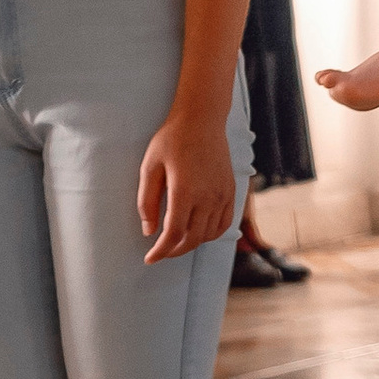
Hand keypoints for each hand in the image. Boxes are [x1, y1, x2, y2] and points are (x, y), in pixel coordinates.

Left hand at [139, 104, 238, 264]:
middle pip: (193, 239)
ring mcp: (222, 195)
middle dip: (174, 251)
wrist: (202, 120)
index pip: (174, 234)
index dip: (160, 251)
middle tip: (160, 252)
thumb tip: (149, 231)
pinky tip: (198, 232)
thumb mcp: (150, 167)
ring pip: (209, 234)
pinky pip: (224, 223)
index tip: (149, 258)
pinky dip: (211, 234)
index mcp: (185, 191)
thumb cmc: (172, 140)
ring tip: (176, 241)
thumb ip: (147, 202)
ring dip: (192, 244)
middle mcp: (208, 197)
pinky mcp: (231, 191)